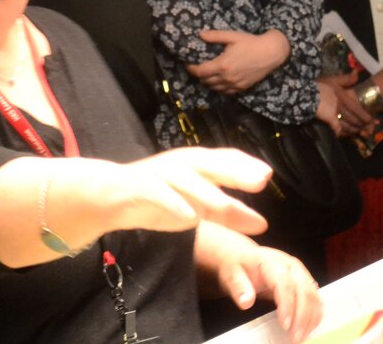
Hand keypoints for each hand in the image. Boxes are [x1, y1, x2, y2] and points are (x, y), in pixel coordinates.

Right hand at [113, 148, 271, 235]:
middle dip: (236, 171)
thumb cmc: (162, 198)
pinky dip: (174, 203)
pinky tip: (188, 216)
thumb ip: (228, 213)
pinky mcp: (143, 187)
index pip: (227, 158)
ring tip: (227, 205)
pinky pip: (160, 194)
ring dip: (207, 191)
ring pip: (187, 179)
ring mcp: (162, 174)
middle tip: (261, 179)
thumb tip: (263, 224)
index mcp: (197, 164)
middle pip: (212, 164)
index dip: (247, 165)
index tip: (268, 175)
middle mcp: (182, 164)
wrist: (113, 196)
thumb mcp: (198, 207)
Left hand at [187, 29, 290, 93]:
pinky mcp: (241, 88)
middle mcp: (227, 78)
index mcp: (222, 65)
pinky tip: (218, 81)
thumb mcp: (232, 36)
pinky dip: (219, 88)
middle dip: (198, 75)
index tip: (188, 64)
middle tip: (197, 68)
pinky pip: (225, 93)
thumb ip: (215, 36)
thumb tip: (200, 35)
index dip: (192, 69)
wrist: (271, 53)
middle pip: (205, 81)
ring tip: (206, 75)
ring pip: (214, 89)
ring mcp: (234, 85)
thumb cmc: (251, 43)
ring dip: (207, 83)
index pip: (200, 72)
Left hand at [216, 243, 321, 342]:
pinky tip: (308, 327)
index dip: (287, 305)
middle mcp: (290, 265)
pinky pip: (315, 296)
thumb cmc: (237, 265)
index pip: (284, 283)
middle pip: (304, 290)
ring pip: (313, 294)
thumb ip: (238, 287)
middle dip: (302, 316)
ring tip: (301, 336)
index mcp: (272, 261)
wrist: (242, 255)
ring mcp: (299, 271)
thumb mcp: (230, 274)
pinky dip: (314, 313)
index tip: (285, 325)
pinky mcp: (303, 279)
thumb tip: (246, 302)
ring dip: (311, 317)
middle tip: (295, 338)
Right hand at [319, 74, 373, 135]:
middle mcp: (343, 106)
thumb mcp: (334, 79)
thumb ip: (346, 78)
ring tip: (355, 132)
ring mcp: (337, 114)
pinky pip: (337, 128)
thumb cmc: (320, 86)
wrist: (306, 93)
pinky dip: (340, 132)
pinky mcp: (329, 119)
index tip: (373, 121)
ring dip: (352, 130)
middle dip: (361, 125)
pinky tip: (340, 134)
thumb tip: (357, 72)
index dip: (366, 116)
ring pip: (348, 125)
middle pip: (355, 119)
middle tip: (366, 129)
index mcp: (345, 97)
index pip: (358, 109)